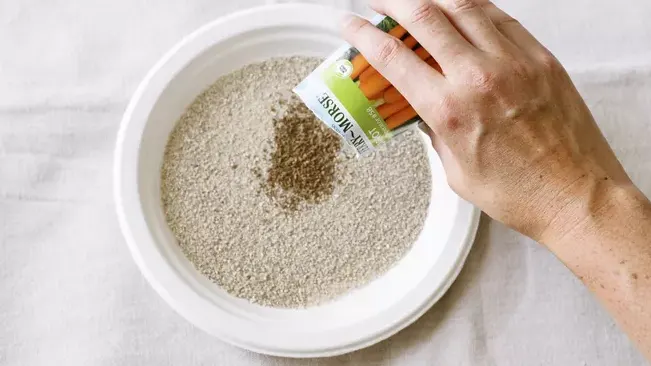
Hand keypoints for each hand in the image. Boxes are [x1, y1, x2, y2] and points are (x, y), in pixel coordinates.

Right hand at [342, 0, 631, 241]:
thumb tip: (423, 111)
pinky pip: (500, 18)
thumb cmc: (519, 192)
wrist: (576, 195)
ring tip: (415, 0)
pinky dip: (473, 7)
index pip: (393, 58)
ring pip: (463, 5)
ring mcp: (514, 61)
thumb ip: (435, 133)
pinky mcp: (540, 58)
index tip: (349, 24)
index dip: (363, 34)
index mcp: (450, 110)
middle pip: (425, 17)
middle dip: (393, 1)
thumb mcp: (457, 170)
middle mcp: (479, 77)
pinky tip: (461, 10)